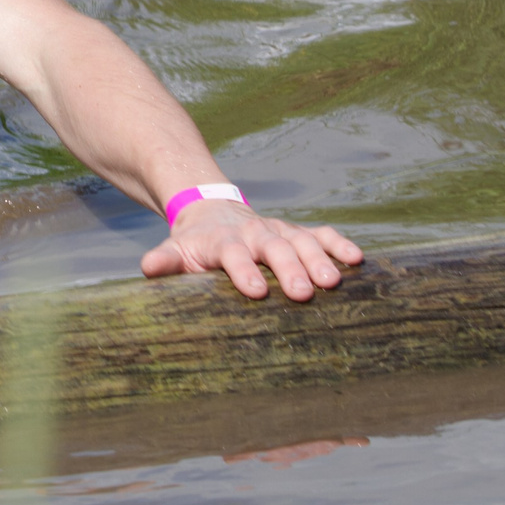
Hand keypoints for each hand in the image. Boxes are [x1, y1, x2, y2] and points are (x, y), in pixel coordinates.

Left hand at [140, 200, 361, 300]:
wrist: (212, 211)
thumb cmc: (194, 244)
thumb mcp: (176, 250)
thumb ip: (165, 260)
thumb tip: (148, 267)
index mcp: (223, 241)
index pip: (232, 254)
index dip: (243, 271)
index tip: (255, 291)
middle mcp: (254, 233)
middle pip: (273, 248)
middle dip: (288, 269)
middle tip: (302, 293)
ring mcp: (280, 231)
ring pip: (302, 241)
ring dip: (319, 259)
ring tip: (333, 282)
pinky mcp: (298, 232)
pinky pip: (322, 235)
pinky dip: (339, 244)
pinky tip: (357, 259)